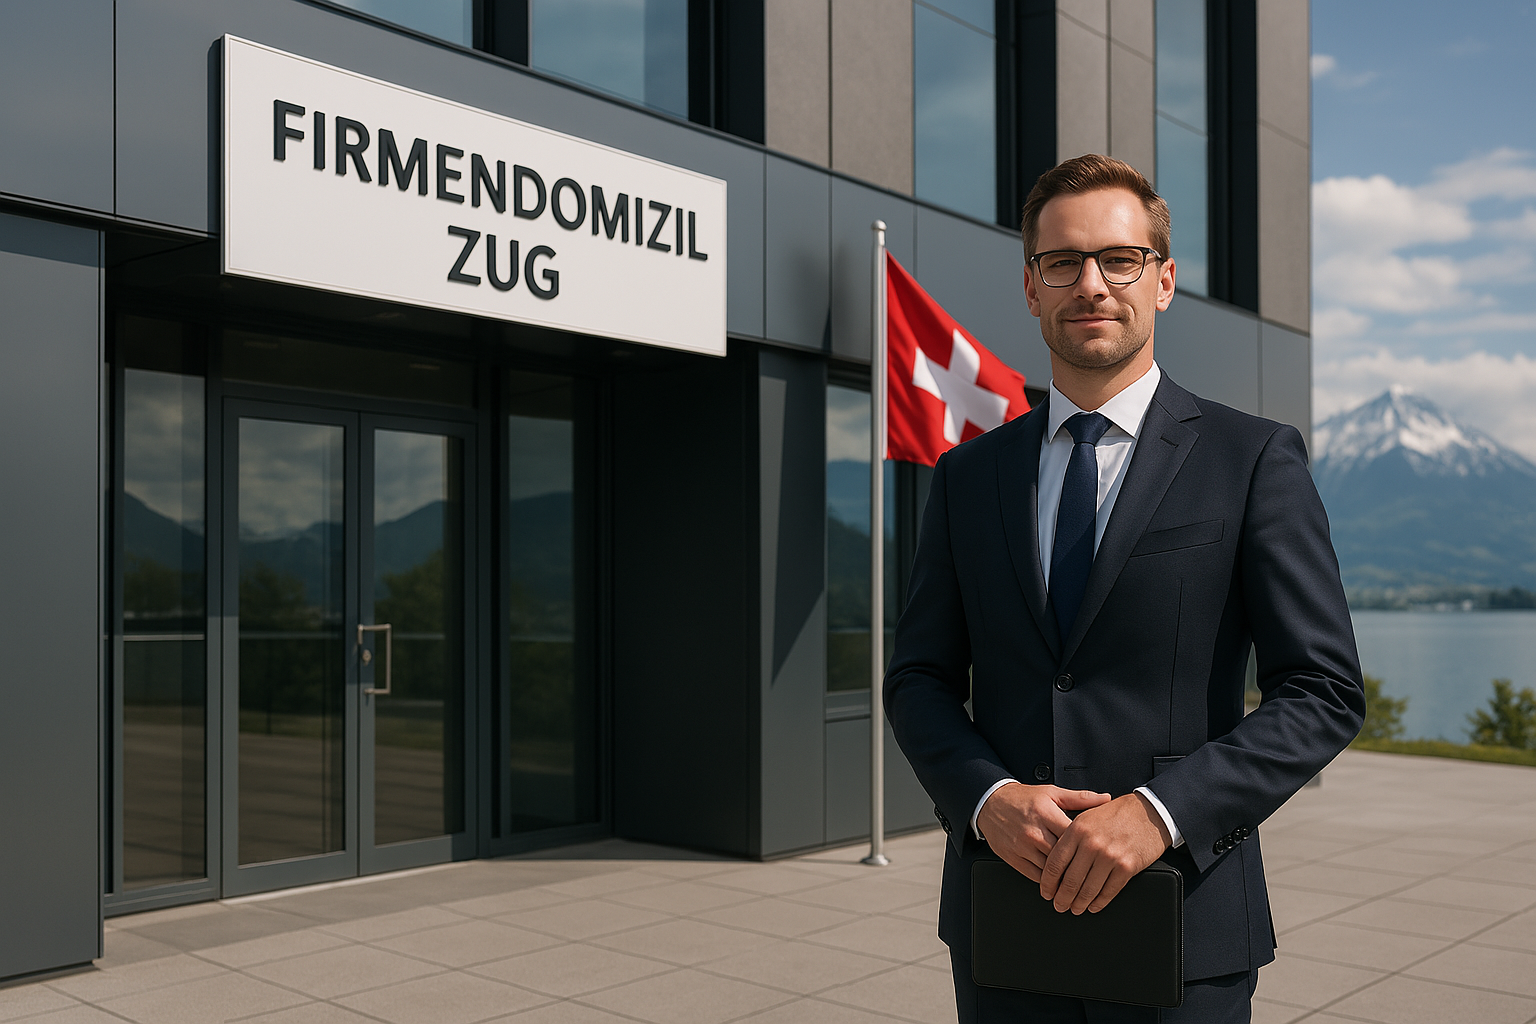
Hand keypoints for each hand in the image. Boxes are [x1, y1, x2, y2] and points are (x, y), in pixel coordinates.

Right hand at [976, 782, 1111, 882]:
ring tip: (1080, 887)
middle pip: (1063, 856)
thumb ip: (1080, 798)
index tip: (1101, 855)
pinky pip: (1034, 875)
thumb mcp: (1052, 793)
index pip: (1073, 836)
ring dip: (1064, 879)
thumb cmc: (1023, 798)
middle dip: (1079, 868)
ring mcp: (1022, 846)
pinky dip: (1047, 882)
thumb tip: (1106, 799)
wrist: (990, 802)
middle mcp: (1034, 831)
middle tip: (1094, 877)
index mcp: (1046, 814)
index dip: (1089, 847)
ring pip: (1049, 869)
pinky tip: (1058, 885)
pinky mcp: (1012, 857)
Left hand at [1039, 792, 1172, 914]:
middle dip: (1062, 898)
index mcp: (1077, 830)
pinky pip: (1109, 891)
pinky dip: (1099, 902)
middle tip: (1059, 905)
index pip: (1055, 863)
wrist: (1149, 811)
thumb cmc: (1117, 813)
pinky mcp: (1127, 867)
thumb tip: (1055, 859)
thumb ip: (1070, 835)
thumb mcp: (1087, 815)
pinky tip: (1094, 906)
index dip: (1048, 882)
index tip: (1046, 891)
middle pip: (1070, 880)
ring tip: (1075, 908)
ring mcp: (1109, 857)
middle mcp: (1091, 844)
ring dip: (1079, 903)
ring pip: (1088, 889)